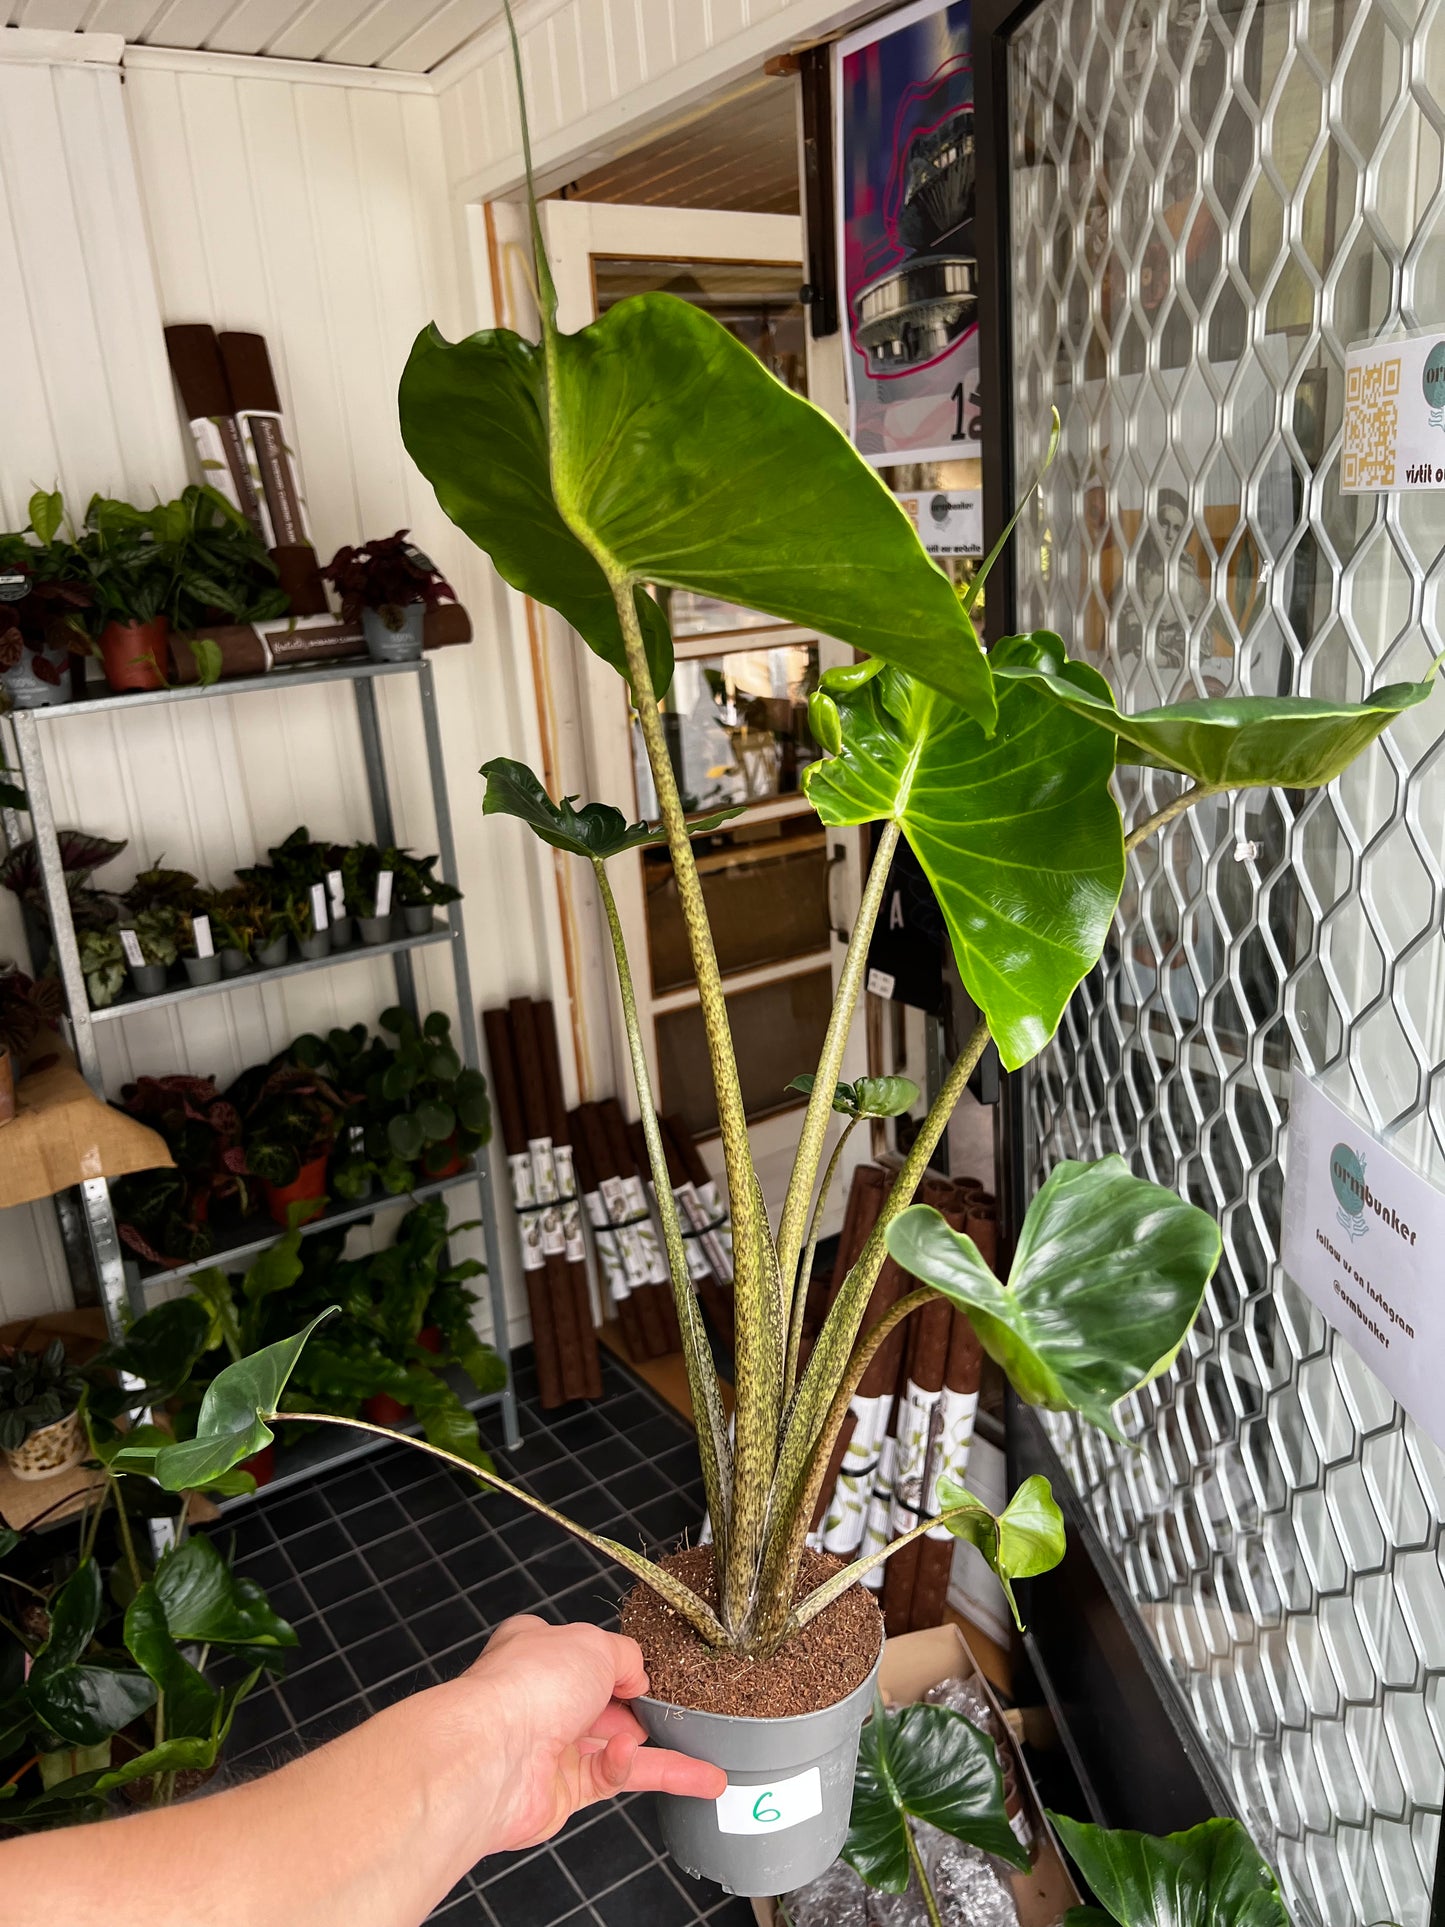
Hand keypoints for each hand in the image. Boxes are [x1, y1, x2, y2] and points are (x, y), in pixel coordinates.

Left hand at [458, 1615, 725, 1848]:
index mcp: (540, 1649)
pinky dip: (644, 1772)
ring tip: (710, 1762)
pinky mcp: (564, 1790)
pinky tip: (668, 1767)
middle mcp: (544, 1697)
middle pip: (609, 1703)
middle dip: (646, 1710)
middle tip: (684, 1714)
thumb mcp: (593, 1644)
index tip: (656, 1672)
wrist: (493, 1757)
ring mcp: (554, 1745)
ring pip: (622, 1747)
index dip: (622, 1663)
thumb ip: (626, 1657)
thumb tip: (638, 1678)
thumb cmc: (529, 1687)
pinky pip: (616, 1778)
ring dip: (666, 1755)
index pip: (589, 1653)